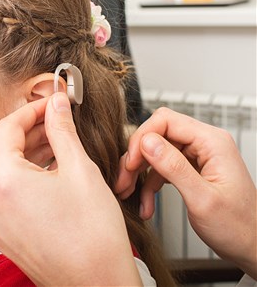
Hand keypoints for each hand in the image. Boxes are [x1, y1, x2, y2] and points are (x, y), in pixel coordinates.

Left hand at [0, 93, 141, 285]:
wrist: (96, 284)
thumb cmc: (93, 236)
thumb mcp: (80, 170)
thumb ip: (62, 130)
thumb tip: (56, 105)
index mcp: (2, 180)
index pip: (8, 128)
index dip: (31, 110)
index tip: (50, 104)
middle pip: (1, 149)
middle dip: (28, 131)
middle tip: (55, 121)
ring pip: (1, 172)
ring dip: (25, 154)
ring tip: (54, 145)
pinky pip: (2, 195)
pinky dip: (20, 179)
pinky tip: (45, 173)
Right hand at [116, 107, 256, 278]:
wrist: (252, 247)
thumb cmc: (238, 227)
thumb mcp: (202, 199)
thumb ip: (173, 167)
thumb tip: (147, 142)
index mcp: (212, 142)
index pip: (165, 121)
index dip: (142, 139)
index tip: (131, 163)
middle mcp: (205, 143)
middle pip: (157, 135)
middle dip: (136, 158)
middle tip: (123, 181)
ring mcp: (198, 156)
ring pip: (155, 152)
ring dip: (139, 174)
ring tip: (128, 193)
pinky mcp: (191, 169)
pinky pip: (162, 168)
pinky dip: (149, 185)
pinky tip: (146, 205)